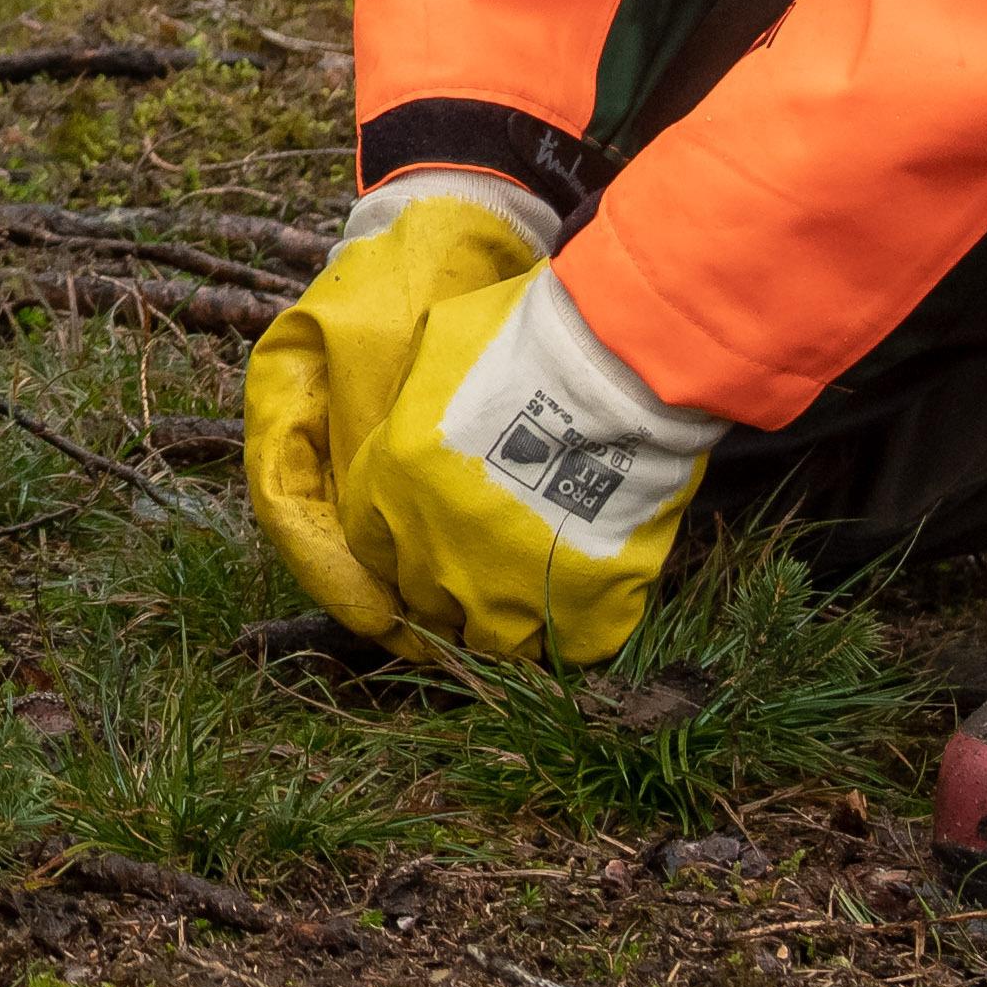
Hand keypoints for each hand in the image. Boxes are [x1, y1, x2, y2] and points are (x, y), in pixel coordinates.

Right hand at [240, 186, 549, 612]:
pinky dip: (434, 553)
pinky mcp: (399, 444)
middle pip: (324, 534)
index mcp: (281, 399)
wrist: (469, 219)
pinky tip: (477, 581)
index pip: (285, 508)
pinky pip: (404, 515)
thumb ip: (360, 422)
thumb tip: (370, 525)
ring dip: (402, 585)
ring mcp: (351, 437)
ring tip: (455, 629)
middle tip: (427, 641)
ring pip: (363, 533)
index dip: (327, 573)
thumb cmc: (414, 268)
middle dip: (370, 593)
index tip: (378, 615)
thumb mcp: (374, 337)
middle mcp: (308, 429)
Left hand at [275, 269, 721, 668]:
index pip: (370, 547)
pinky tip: (587, 593)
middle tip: (488, 551)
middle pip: (425, 598)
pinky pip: (568, 646)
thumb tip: (418, 397)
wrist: (616, 368)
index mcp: (388, 492)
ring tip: (536, 584)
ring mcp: (506, 593)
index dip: (401, 539)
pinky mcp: (579, 611)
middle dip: (448, 580)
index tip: (427, 527)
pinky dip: (575, 627)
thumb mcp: (438, 347)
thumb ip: (417, 393)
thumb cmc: (523, 339)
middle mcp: (433, 555)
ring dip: (507, 616)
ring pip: (490, 639)